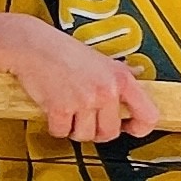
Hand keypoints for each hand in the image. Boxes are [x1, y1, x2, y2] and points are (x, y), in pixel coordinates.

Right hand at [7, 20, 155, 144]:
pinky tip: (54, 110)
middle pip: (110, 132)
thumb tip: (138, 75)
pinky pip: (61, 132)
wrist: (32, 45)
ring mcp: (84, 100)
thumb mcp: (101, 58)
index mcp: (121, 79)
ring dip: (74, 128)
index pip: (148, 116)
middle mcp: (106, 90)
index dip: (140, 128)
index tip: (130, 127)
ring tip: (69, 111)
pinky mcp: (60, 108)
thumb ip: (120, 72)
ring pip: (84, 135)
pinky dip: (55, 126)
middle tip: (87, 118)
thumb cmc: (63, 50)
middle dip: (96, 130)